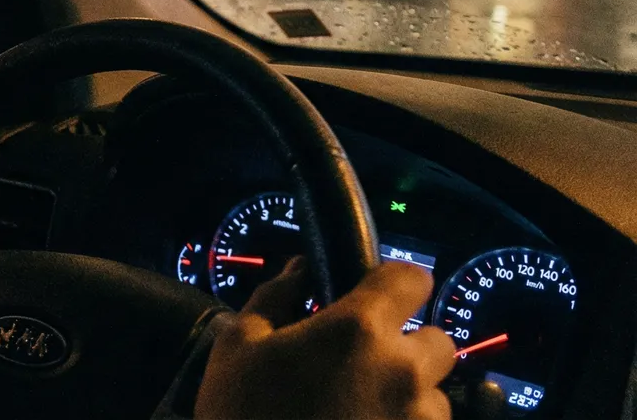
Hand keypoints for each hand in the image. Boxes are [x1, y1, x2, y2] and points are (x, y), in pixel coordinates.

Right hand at [197, 258, 455, 419]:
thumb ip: (276, 296)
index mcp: (358, 329)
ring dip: (410, 396)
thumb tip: (301, 269)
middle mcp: (402, 370)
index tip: (377, 295)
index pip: (412, 278)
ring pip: (436, 395)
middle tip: (361, 366)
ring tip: (361, 411)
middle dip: (406, 348)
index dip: (395, 283)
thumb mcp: (238, 346)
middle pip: (436, 342)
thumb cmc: (242, 414)